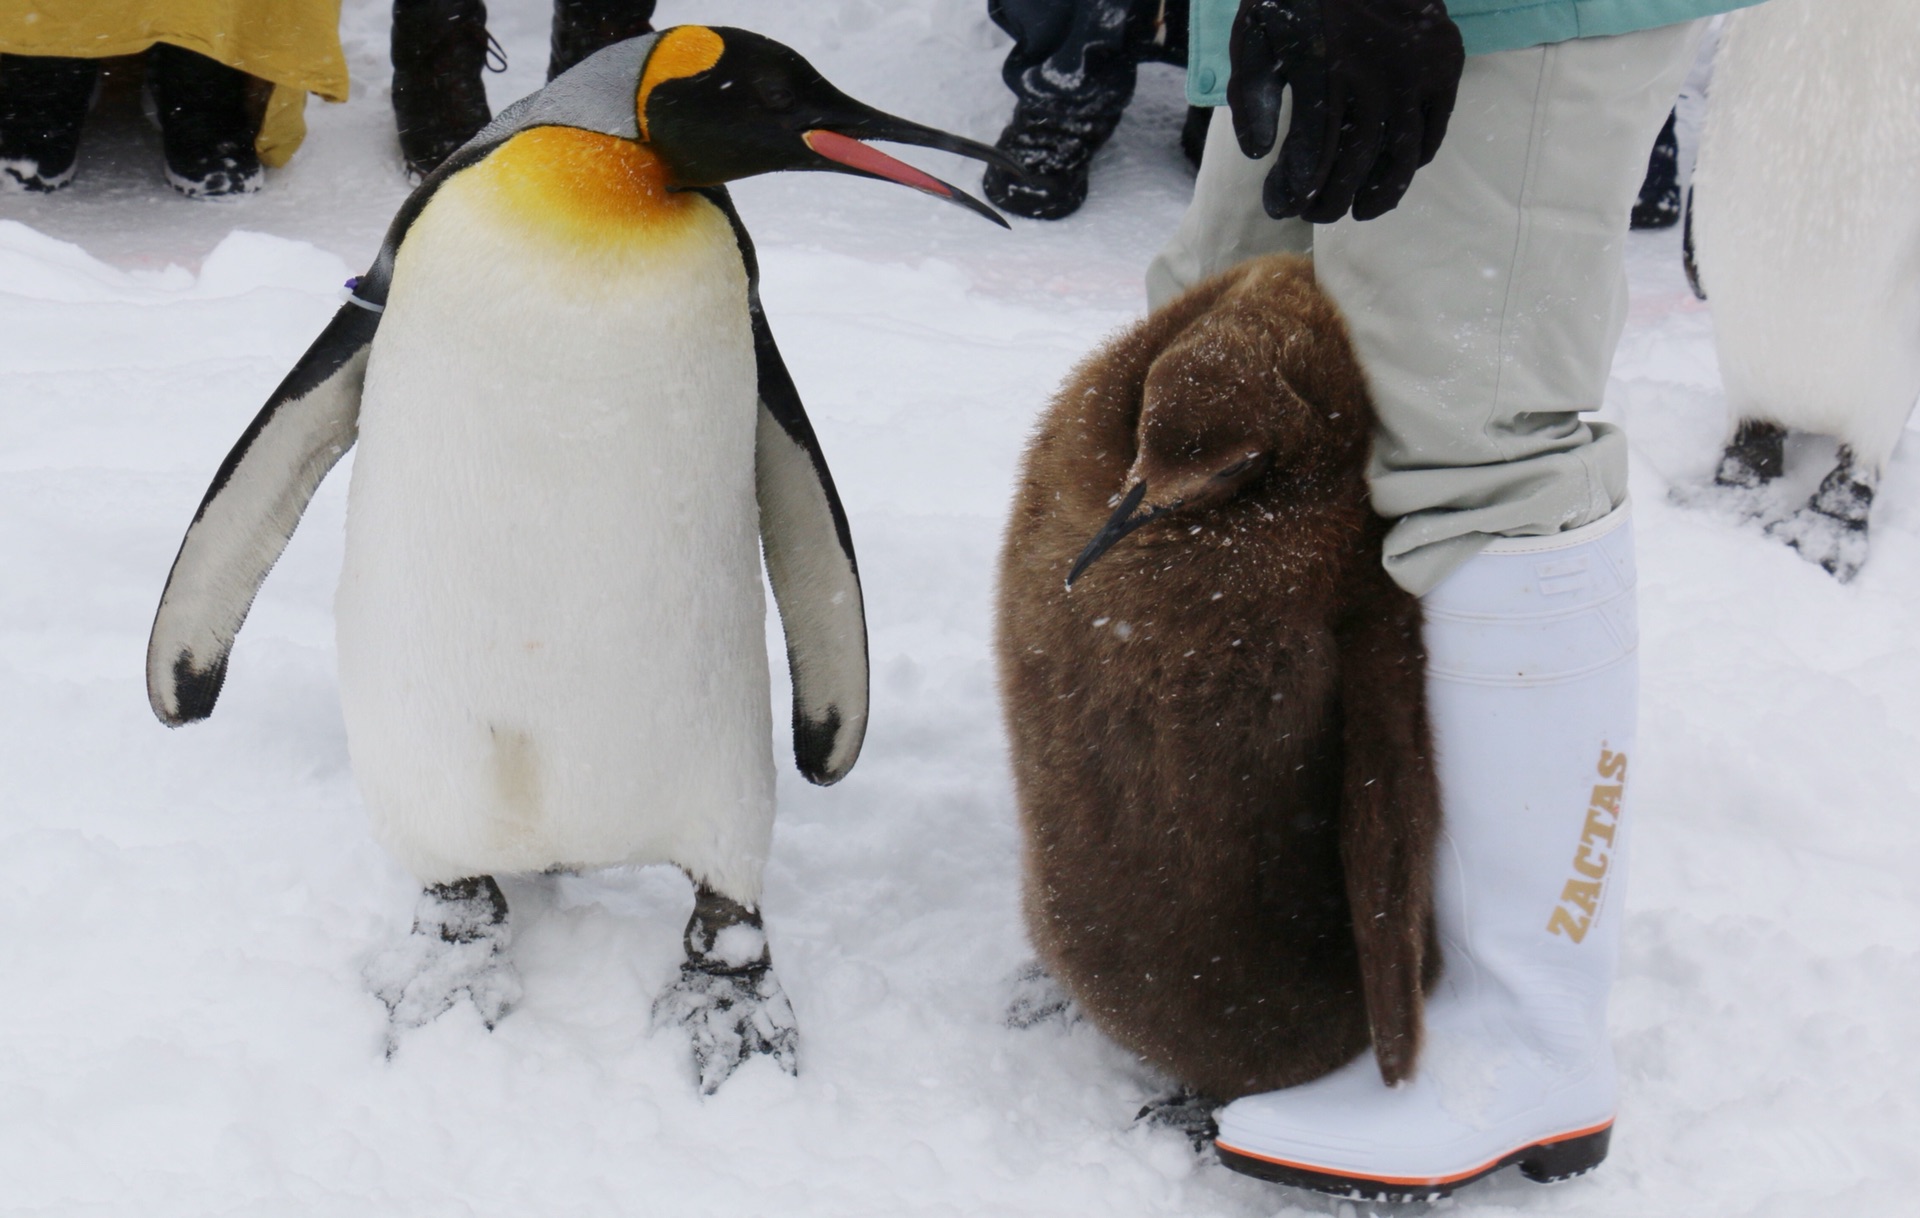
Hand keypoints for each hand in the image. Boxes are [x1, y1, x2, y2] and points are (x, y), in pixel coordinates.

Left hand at [1228, 0, 1463, 222]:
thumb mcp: (1255, 32)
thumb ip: (1251, 94)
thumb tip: (1259, 155)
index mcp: (1325, 70)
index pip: (1312, 156)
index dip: (1294, 190)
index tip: (1279, 206)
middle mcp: (1377, 77)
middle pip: (1357, 165)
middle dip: (1332, 200)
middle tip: (1316, 215)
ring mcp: (1417, 72)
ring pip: (1401, 158)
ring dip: (1380, 194)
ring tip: (1360, 210)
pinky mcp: (1445, 62)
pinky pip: (1433, 130)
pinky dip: (1414, 159)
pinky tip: (1391, 172)